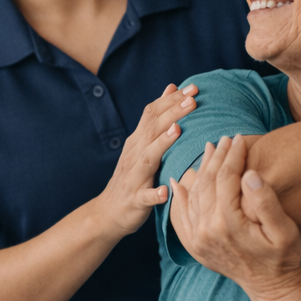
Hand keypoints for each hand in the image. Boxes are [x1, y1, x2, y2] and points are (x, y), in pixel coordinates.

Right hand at [97, 83, 198, 235]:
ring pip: (148, 157)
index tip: (193, 87)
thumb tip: (171, 87)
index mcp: (137, 142)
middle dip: (172, 113)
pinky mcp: (135, 201)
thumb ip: (156, 119)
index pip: (152, 114)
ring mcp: (133, 178)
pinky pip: (145, 197)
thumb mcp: (142, 145)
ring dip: (163, 143)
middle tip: (192, 100)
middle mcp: (134, 156)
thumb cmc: (132, 177)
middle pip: (152, 129)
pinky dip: (154, 194)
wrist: (107, 212)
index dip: (171, 100)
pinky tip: (164, 191)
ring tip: (178, 130)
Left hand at [168, 133, 300, 300]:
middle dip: (216, 158)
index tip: (239, 139)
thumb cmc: (282, 257)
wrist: (270, 287)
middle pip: (206, 183)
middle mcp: (206, 231)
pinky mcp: (193, 245)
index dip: (232, 156)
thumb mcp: (284, 230)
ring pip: (192, 195)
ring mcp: (197, 239)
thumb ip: (266, 202)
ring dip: (200, 171)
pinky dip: (178, 197)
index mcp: (228, 224)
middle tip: (224, 139)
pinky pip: (180, 216)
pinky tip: (178, 182)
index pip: (225, 179)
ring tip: (208, 151)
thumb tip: (249, 174)